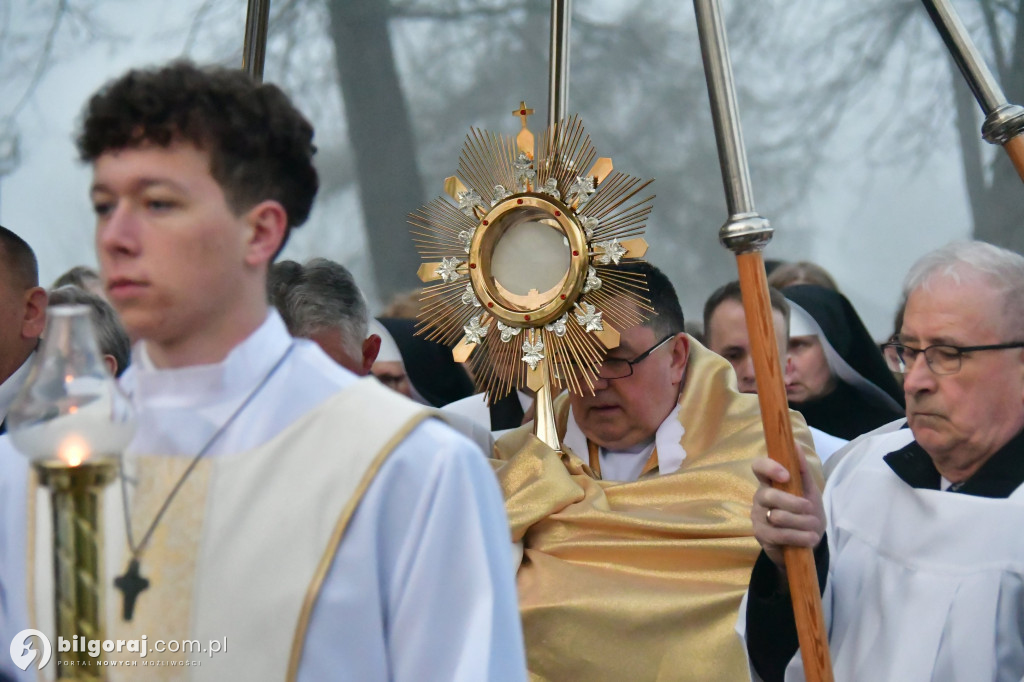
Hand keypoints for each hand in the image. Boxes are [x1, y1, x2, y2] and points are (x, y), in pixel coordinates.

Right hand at [750, 447, 824, 581]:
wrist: (805, 541)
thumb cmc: (805, 511)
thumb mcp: (809, 490)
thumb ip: (802, 470)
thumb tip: (796, 445)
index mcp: (770, 482)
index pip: (758, 466)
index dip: (769, 468)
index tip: (786, 475)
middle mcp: (760, 497)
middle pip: (770, 495)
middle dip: (794, 503)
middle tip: (810, 508)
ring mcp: (758, 517)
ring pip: (777, 516)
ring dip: (802, 522)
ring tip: (814, 528)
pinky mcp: (761, 535)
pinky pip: (780, 534)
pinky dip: (800, 537)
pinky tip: (810, 538)